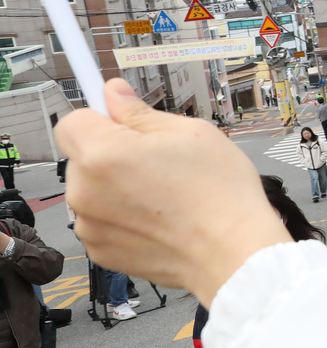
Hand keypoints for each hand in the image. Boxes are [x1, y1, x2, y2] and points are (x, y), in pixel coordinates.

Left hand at [56, 78, 290, 307]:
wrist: (233, 253)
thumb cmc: (220, 194)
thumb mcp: (191, 133)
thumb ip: (140, 112)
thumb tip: (114, 94)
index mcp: (103, 154)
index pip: (72, 121)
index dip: (100, 117)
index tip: (120, 120)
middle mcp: (85, 191)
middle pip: (83, 157)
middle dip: (112, 152)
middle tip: (158, 161)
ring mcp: (90, 225)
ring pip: (93, 190)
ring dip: (116, 187)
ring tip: (163, 194)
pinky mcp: (101, 250)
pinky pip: (102, 221)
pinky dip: (123, 217)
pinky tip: (158, 218)